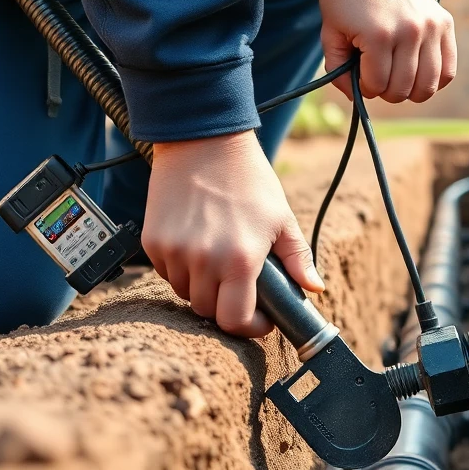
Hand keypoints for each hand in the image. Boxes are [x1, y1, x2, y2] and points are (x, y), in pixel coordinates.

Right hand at [142, 132, 323, 336]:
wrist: (203, 142)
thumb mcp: (282, 218)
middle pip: (208, 311)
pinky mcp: (153, 242)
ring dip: (202, 288)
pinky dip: (180, 270)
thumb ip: (298, 259)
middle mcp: (203, 260)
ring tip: (217, 263)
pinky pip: (166, 273)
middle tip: (240, 287)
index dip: (249, 327)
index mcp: (240, 259)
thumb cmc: (248, 178)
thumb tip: (315, 288)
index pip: (235, 321)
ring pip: (186, 294)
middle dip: (226, 306)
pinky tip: (195, 247)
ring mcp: (174, 252)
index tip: (258, 319)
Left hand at [311, 0, 456, 103]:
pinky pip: (448, 71)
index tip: (359, 70)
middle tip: (376, 72)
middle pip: (402, 90)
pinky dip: (433, 80)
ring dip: (408, 88)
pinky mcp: (444, 23)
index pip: (377, 86)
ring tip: (396, 73)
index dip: (364, 85)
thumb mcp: (329, 33)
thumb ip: (338, 70)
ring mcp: (431, 27)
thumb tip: (357, 99)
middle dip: (385, 89)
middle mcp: (410, 31)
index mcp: (379, 35)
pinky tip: (417, 71)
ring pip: (427, 86)